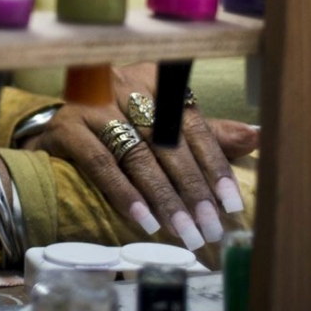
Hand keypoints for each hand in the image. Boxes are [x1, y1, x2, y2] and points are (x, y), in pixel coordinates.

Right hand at [22, 71, 258, 250]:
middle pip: (168, 142)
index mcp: (155, 79)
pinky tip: (143, 221)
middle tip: (210, 228)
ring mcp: (92, 104)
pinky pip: (101, 164)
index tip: (232, 205)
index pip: (192, 124)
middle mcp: (124, 84)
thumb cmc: (117, 122)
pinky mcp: (67, 126)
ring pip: (137, 155)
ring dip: (163, 198)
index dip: (214, 165)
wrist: (54, 124)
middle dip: (192, 189)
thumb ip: (206, 132)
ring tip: (183, 231)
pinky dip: (124, 193)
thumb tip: (256, 136)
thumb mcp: (161, 121)